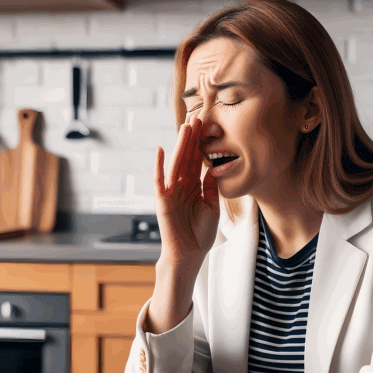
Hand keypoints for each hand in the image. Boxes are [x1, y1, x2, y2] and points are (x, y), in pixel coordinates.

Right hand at [155, 117, 219, 269]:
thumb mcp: (212, 207)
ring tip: (185, 127)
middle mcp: (181, 186)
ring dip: (180, 145)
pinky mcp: (162, 201)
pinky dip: (159, 166)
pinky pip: (159, 180)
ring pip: (176, 164)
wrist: (190, 254)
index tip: (207, 127)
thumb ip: (211, 187)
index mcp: (194, 187)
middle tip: (197, 118)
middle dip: (192, 139)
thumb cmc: (201, 234)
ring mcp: (171, 192)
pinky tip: (161, 150)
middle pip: (187, 157)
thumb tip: (213, 168)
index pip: (197, 161)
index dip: (201, 144)